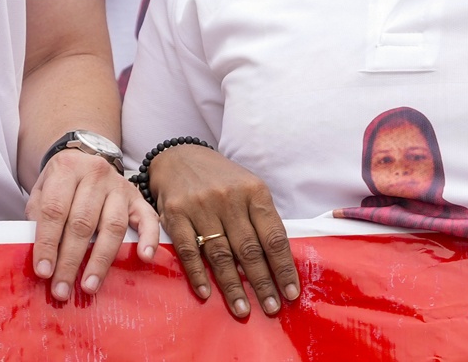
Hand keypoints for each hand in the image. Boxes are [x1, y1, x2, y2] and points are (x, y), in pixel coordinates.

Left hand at [26, 148, 158, 300]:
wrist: (83, 158)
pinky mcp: (137, 197)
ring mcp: (119, 185)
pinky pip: (148, 218)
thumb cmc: (60, 184)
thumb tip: (42, 258)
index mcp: (66, 169)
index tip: (43, 271)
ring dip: (100, 260)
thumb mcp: (41, 192)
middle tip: (61, 289)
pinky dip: (148, 238)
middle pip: (82, 222)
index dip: (47, 243)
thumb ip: (38, 219)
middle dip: (70, 260)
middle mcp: (95, 174)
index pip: (54, 210)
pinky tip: (144, 257)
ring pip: (112, 225)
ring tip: (89, 285)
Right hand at [148, 144, 298, 319]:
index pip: (274, 236)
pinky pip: (189, 251)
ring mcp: (201, 206)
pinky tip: (206, 294)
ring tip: (243, 310)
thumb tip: (278, 262)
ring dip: (233, 286)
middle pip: (250, 250)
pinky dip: (198, 275)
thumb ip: (262, 219)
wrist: (180, 156)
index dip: (284, 268)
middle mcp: (229, 198)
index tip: (291, 293)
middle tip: (272, 309)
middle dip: (262, 283)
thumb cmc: (221, 178)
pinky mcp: (176, 215)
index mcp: (254, 191)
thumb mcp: (248, 187)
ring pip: (221, 254)